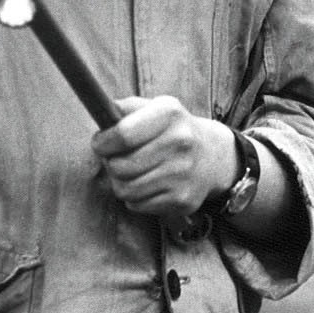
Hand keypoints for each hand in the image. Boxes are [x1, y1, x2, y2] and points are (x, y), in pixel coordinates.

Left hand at [91, 96, 235, 217]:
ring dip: (121, 182)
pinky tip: (148, 183)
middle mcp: (180, 142)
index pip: (122, 134)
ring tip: (132, 171)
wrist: (212, 156)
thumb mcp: (154, 107)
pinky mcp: (182, 199)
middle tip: (118, 158)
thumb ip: (124, 108)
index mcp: (170, 114)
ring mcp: (183, 173)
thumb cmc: (172, 129)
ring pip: (125, 189)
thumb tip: (100, 112)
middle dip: (111, 163)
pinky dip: (136, 197)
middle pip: (119, 166)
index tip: (101, 143)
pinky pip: (137, 205)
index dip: (103, 142)